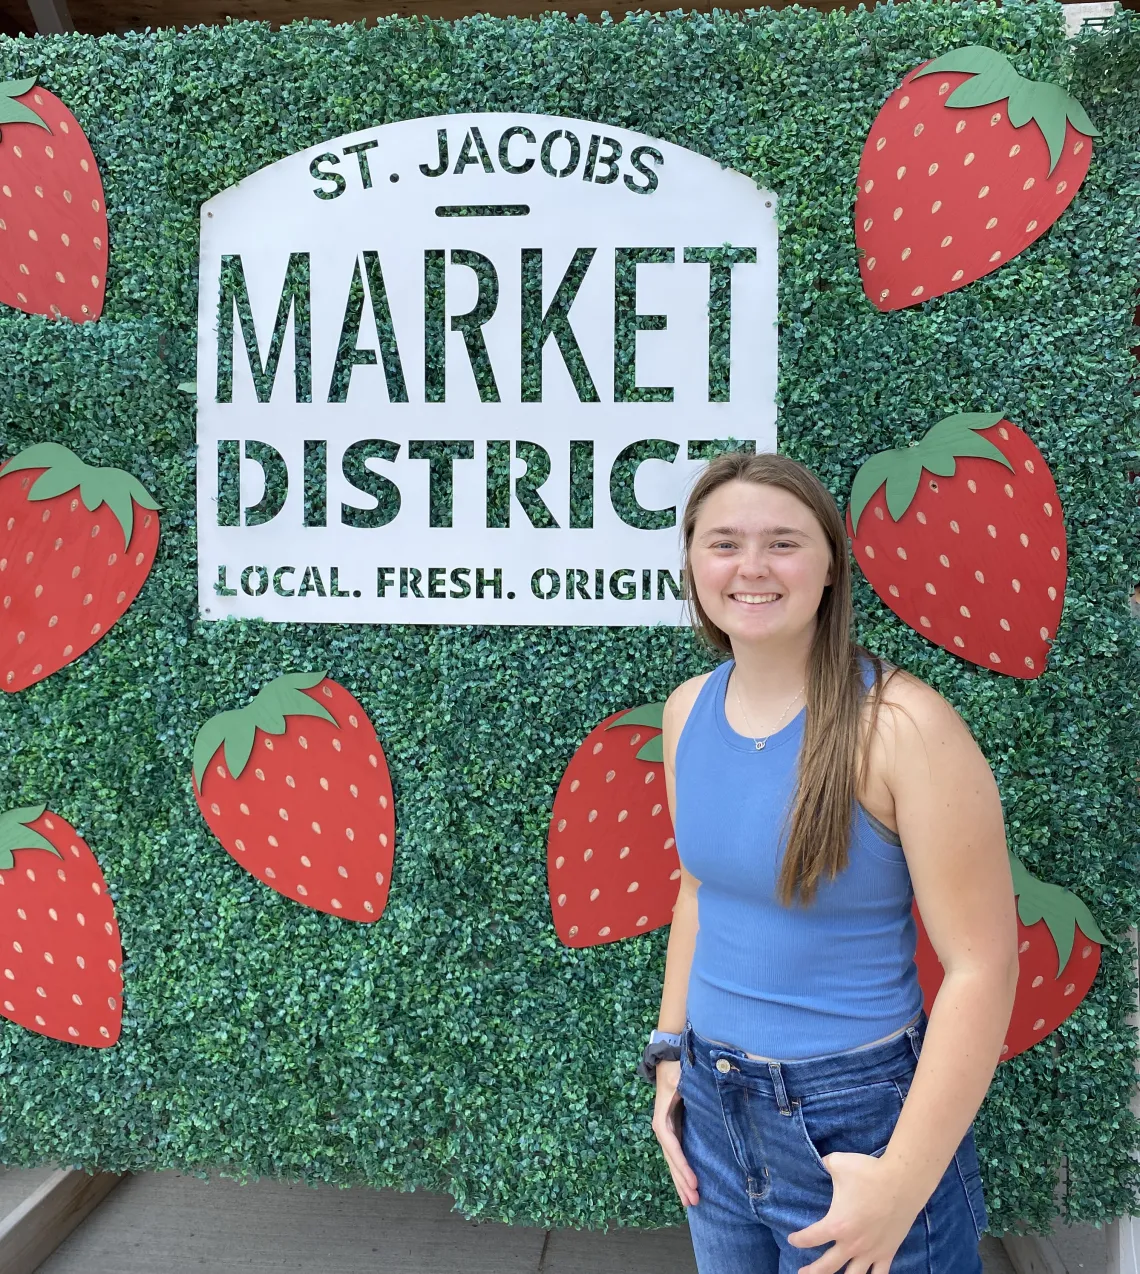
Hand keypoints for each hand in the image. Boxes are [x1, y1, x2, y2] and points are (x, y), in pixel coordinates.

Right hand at [650, 1059, 698, 1206]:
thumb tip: (697, 1092)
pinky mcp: (675, 1130)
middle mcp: (663, 1128)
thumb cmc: (675, 1068)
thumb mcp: (680, 1076)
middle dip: (681, 1182)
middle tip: (694, 1202)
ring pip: (673, 1161)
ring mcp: (668, 1130)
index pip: (672, 1146)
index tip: (694, 1183)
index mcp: (662, 1118)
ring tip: (691, 1202)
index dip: (682, 1165)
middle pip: (671, 1160)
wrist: (668, 1060)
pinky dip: (681, 1171)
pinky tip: (688, 1184)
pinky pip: (677, 1155)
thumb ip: (685, 1085)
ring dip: (680, 1182)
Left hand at [787, 1151, 923, 1273]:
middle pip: (827, 1266)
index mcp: (837, 1225)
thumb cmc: (868, 1172)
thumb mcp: (837, 1163)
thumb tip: (822, 1163)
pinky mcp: (888, 1252)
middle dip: (813, 1271)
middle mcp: (852, 1244)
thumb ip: (825, 1165)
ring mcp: (871, 1251)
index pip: (811, 1238)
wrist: (902, 1181)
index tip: (792, 1239)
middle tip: (802, 1272)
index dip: (798, 1240)